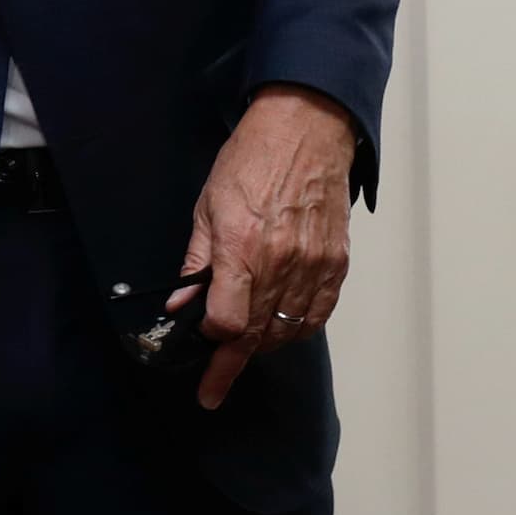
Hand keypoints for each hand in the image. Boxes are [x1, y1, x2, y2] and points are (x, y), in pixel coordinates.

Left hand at [176, 86, 355, 411]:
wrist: (306, 131)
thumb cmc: (252, 161)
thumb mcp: (207, 207)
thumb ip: (196, 261)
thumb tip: (180, 304)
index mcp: (242, 249)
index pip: (227, 324)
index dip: (211, 342)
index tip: (202, 351)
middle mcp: (280, 263)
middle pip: (255, 335)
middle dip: (231, 363)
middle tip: (216, 383)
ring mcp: (312, 266)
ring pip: (287, 331)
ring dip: (263, 345)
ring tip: (247, 345)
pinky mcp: (335, 264)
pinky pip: (317, 315)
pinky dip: (297, 329)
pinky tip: (282, 328)